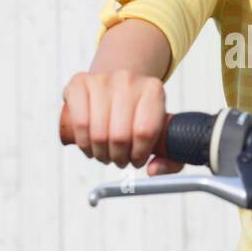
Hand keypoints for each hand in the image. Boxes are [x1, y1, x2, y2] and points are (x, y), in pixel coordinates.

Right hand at [60, 71, 183, 171]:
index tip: (137, 160)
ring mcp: (102, 80)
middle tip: (120, 160)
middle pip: (120, 135)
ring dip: (101, 154)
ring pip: (98, 133)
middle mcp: (128, 79)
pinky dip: (83, 143)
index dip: (139, 155)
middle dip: (119, 158)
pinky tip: (89, 146)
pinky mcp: (79, 83)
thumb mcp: (163, 132)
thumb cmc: (139, 113)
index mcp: (154, 89)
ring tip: (106, 155)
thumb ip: (172, 160)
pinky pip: (79, 123)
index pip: (145, 132)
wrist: (117, 85)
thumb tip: (152, 170)